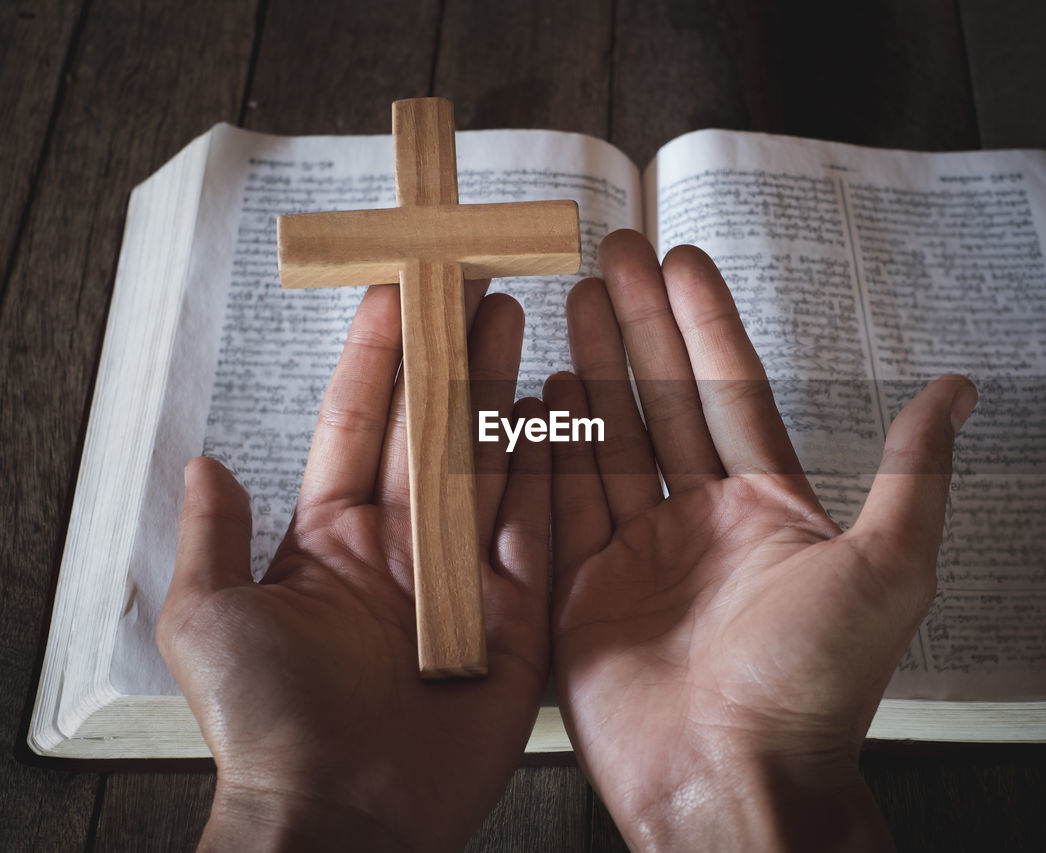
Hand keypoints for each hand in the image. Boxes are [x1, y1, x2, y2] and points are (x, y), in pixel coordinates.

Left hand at [158, 283, 549, 850]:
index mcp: (331, 541)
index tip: (394, 291)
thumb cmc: (267, 725)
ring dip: (500, 391)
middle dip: (451, 354)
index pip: (359, 425)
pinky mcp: (515, 617)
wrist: (339, 816)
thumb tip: (203, 462)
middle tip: (473, 285)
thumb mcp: (212, 616)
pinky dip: (550, 470)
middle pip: (433, 430)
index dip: (376, 357)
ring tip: (513, 321)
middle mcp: (402, 549)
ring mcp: (463, 578)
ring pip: (489, 463)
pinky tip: (557, 413)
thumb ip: (214, 534)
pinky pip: (538, 529)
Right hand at [545, 230, 975, 850]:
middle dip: (638, 323)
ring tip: (568, 297)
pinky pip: (563, 503)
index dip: (706, 322)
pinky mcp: (584, 592)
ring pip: (609, 440)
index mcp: (769, 509)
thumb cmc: (817, 685)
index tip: (681, 258)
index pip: (731, 391)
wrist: (736, 779)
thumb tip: (958, 390)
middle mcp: (702, 524)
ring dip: (592, 366)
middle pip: (662, 400)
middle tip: (610, 250)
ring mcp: (638, 555)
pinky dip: (550, 446)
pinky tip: (541, 388)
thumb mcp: (888, 566)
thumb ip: (911, 472)